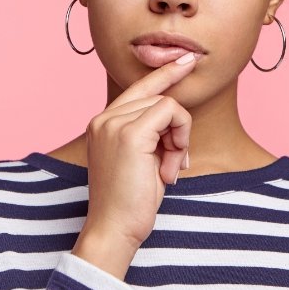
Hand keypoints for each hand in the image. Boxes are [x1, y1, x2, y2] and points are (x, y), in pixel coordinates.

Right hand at [80, 53, 196, 251]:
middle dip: (176, 130)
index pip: (138, 88)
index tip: (186, 61)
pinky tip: (170, 166)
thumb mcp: (140, 159)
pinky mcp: (130, 133)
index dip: (165, 73)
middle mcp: (103, 118)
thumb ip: (150, 132)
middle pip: (158, 96)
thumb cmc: (130, 202)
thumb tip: (174, 113)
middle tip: (172, 165)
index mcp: (102, 123)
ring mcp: (113, 123)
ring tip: (167, 169)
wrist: (114, 229)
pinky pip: (171, 112)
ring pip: (167, 104)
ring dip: (179, 137)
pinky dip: (181, 137)